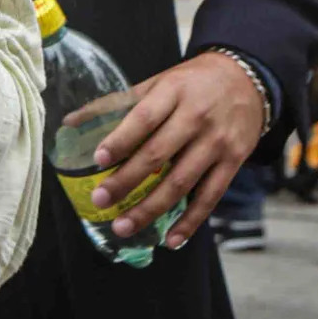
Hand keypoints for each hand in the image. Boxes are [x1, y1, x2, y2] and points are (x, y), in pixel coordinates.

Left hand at [84, 51, 267, 248]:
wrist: (247, 79)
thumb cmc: (192, 83)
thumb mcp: (158, 82)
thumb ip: (117, 103)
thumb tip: (70, 122)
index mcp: (173, 92)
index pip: (144, 119)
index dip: (121, 140)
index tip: (98, 160)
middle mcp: (196, 117)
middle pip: (158, 155)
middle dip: (126, 181)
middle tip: (101, 200)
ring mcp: (217, 142)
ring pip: (181, 182)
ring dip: (151, 209)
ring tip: (124, 226)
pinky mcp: (233, 162)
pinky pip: (210, 197)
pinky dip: (190, 221)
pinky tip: (170, 239)